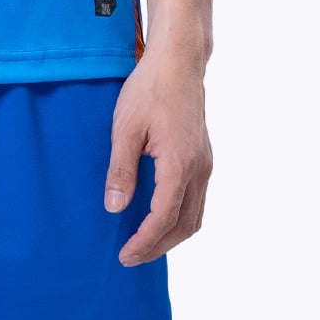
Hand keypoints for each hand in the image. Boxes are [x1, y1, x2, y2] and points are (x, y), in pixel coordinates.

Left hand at [105, 49, 211, 264]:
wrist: (178, 62)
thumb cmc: (149, 90)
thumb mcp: (125, 129)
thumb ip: (121, 170)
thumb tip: (115, 207)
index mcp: (180, 164)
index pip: (163, 218)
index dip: (144, 241)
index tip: (125, 255)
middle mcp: (199, 169)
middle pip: (185, 225)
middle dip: (158, 246)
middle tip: (131, 257)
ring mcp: (205, 164)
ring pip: (195, 215)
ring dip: (171, 236)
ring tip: (145, 245)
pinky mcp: (203, 157)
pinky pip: (197, 200)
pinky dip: (180, 218)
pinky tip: (160, 218)